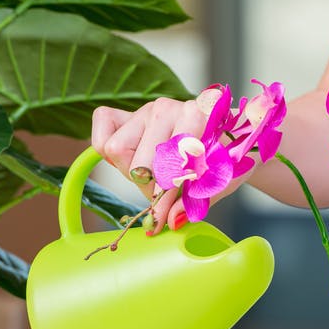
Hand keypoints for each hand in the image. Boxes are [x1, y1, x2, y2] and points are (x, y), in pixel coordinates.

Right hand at [90, 93, 248, 234]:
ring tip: (154, 175)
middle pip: (137, 162)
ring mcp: (144, 110)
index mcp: (195, 116)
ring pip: (115, 149)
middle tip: (165, 193)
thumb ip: (194, 200)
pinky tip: (132, 159)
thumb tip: (171, 220)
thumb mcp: (217, 182)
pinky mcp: (127, 115)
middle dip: (150, 187)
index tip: (159, 221)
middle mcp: (166, 107)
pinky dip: (106, 150)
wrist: (227, 135)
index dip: (163, 198)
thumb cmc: (223, 157)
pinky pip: (101, 134)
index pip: (167, 163)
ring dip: (131, 171)